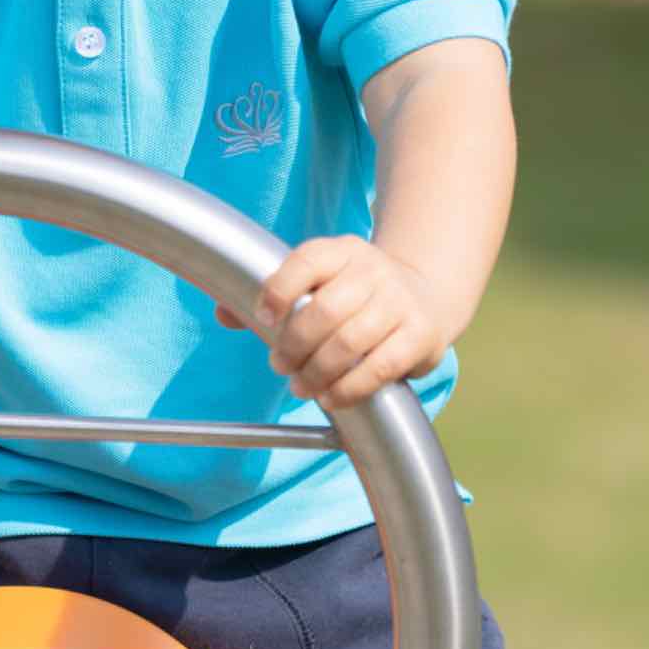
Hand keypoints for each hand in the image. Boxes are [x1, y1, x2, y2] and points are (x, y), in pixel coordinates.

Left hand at [216, 236, 449, 408]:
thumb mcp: (318, 281)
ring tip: (300, 386)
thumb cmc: (354, 294)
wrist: (424, 295)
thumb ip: (272, 296)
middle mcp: (373, 271)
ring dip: (317, 372)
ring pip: (350, 342)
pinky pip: (380, 368)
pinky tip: (331, 397)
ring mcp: (400, 301)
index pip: (306, 261)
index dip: (278, 290)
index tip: (263, 318)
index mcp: (341, 251)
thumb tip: (224, 314)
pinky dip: (349, 388)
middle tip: (279, 364)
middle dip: (293, 345)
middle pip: (325, 310)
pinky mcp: (420, 335)